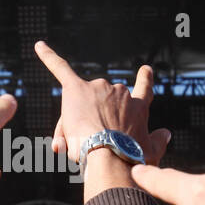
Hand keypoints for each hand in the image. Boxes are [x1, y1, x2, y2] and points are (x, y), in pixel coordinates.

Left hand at [34, 41, 169, 164]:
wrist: (111, 156)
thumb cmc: (131, 158)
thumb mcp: (151, 152)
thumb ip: (159, 141)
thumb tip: (166, 133)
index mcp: (138, 106)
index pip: (144, 89)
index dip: (144, 80)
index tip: (145, 69)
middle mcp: (120, 91)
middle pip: (101, 104)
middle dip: (93, 123)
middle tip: (92, 148)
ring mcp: (98, 88)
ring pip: (82, 103)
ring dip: (76, 122)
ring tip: (78, 144)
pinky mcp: (75, 89)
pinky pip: (60, 69)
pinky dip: (48, 57)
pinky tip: (38, 46)